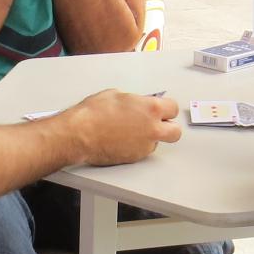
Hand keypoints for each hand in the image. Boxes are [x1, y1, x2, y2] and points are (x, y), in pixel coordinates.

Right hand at [63, 89, 180, 165]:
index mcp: (151, 109)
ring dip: (150, 137)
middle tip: (156, 123)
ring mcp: (144, 146)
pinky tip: (122, 139)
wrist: (79, 134)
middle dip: (168, 127)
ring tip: (131, 131)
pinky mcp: (134, 157)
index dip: (165, 108)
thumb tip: (138, 104)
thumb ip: (135, 101)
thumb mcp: (117, 95)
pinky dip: (136, 146)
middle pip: (175, 132)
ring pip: (157, 143)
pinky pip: (142, 151)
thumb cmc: (94, 113)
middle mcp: (152, 129)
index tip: (159, 108)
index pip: (173, 108)